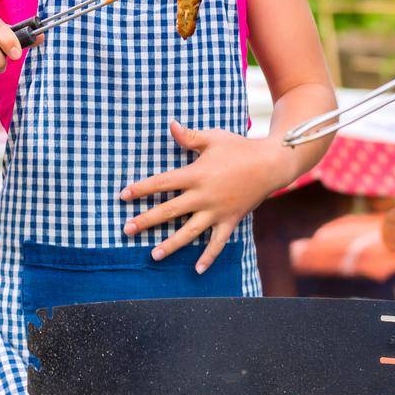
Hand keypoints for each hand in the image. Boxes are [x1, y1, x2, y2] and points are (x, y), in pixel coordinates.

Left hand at [120, 122, 297, 272]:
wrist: (271, 164)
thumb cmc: (240, 147)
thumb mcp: (214, 138)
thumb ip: (190, 136)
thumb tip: (170, 125)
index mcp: (196, 174)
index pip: (162, 182)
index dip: (141, 189)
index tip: (123, 195)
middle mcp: (204, 196)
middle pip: (169, 210)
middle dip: (146, 220)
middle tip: (126, 229)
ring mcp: (217, 211)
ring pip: (189, 231)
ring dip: (170, 244)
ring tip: (153, 254)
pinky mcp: (230, 220)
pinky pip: (218, 242)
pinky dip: (209, 256)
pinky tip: (197, 269)